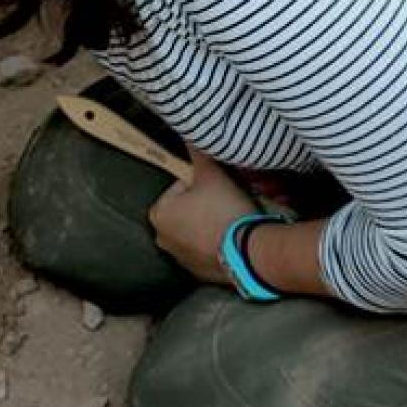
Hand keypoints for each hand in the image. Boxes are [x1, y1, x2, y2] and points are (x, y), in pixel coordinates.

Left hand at [148, 149, 260, 284]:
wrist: (247, 254)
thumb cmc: (224, 210)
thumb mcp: (211, 175)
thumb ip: (198, 154)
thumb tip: (190, 134)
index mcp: (158, 213)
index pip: (181, 186)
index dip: (202, 183)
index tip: (218, 189)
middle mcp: (162, 239)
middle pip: (188, 209)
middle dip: (205, 203)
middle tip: (226, 202)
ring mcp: (180, 258)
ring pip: (198, 229)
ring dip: (211, 223)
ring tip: (231, 219)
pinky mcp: (198, 272)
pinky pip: (207, 249)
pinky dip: (216, 243)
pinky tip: (231, 238)